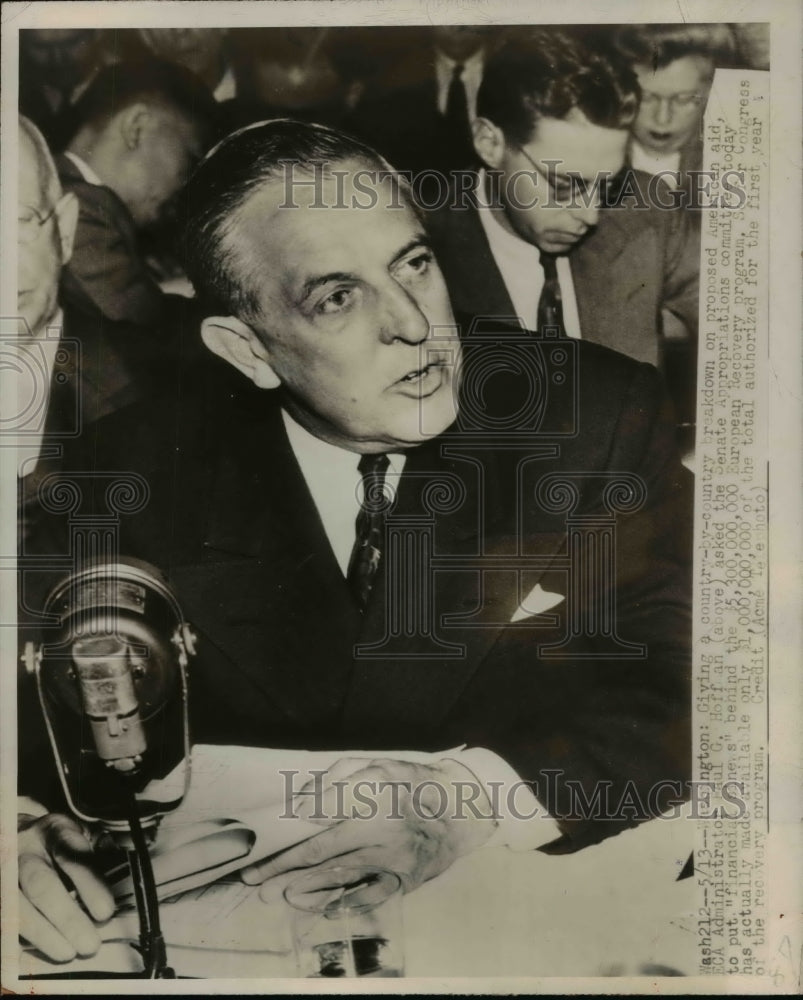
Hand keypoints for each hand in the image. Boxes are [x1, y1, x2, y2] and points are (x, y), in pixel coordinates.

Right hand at [18, 813, 114, 961]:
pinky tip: (41, 953)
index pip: (72, 855)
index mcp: (53, 831)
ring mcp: (5, 875)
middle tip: (90, 944)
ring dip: (43, 934)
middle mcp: (25, 851)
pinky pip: (6, 920)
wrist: (16, 838)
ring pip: (18, 907)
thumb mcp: (80, 834)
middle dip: (67, 917)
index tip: (106, 912)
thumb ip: (100, 848)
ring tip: (68, 953)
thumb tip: (120, 862)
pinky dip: (24, 939)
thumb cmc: (57, 843)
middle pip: (42, 885)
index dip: (89, 883)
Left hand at [241, 757, 497, 893]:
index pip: (315, 834)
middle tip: (255, 881)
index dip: (284, 852)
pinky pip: (371, 897)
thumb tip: (302, 804)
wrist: (462, 806)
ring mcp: (392, 863)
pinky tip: (325, 907)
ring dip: (306, 888)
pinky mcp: (406, 880)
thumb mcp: (376, 765)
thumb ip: (337, 779)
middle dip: (284, 872)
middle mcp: (377, 839)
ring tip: (278, 894)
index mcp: (368, 807)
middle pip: (321, 860)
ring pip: (341, 880)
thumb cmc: (413, 781)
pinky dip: (347, 904)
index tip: (258, 859)